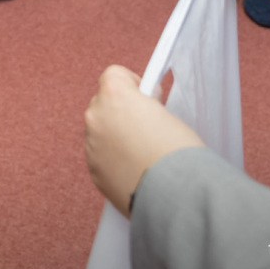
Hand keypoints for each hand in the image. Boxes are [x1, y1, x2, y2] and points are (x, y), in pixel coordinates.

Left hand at [84, 65, 204, 216]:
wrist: (175, 194)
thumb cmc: (178, 152)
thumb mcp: (168, 115)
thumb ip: (147, 105)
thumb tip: (142, 106)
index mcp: (115, 94)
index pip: (114, 74)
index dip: (131, 83)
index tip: (144, 95)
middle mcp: (96, 115)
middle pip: (104, 102)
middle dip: (121, 110)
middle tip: (146, 125)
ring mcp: (91, 144)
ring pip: (100, 130)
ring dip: (115, 135)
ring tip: (143, 152)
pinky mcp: (92, 170)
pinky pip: (101, 155)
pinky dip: (113, 158)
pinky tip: (136, 168)